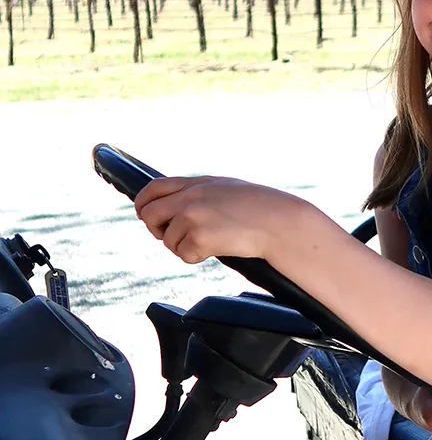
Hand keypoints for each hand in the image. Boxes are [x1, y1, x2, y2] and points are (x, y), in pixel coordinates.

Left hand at [134, 176, 301, 264]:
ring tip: (213, 242)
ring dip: (185, 246)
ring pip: (168, 240)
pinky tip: (218, 249)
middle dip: (157, 229)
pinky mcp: (198, 237)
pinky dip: (197, 256)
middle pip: (150, 214)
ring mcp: (192, 217)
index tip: (145, 214)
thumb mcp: (228, 189)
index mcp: (198, 183)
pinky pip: (184, 254)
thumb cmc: (262, 209)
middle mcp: (190, 197)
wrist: (279, 223)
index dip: (144, 203)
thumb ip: (201, 193)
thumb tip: (181, 205)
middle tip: (173, 237)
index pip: (154, 188)